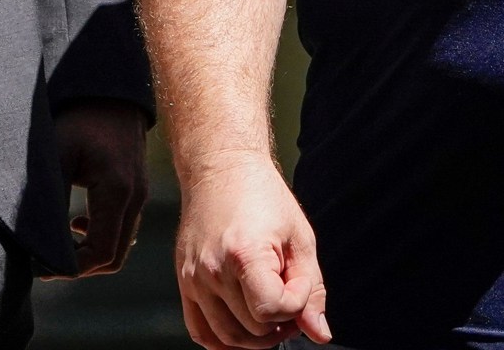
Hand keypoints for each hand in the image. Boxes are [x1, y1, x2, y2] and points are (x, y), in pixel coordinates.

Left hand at [55, 99, 149, 277]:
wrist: (109, 91)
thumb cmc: (79, 118)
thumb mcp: (56, 156)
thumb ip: (49, 200)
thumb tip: (36, 242)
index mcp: (117, 190)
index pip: (101, 252)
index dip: (71, 268)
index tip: (40, 266)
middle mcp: (135, 197)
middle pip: (113, 258)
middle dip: (79, 267)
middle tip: (45, 262)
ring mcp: (139, 195)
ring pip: (119, 246)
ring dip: (89, 253)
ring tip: (58, 245)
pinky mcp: (136, 191)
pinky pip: (122, 230)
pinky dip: (100, 238)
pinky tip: (76, 224)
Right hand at [173, 158, 327, 349]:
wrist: (221, 170)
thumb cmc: (262, 196)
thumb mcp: (299, 237)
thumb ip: (312, 287)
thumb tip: (319, 333)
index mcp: (244, 253)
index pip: (273, 309)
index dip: (296, 302)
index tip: (299, 281)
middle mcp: (213, 270)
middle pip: (253, 328)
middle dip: (281, 321)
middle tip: (291, 300)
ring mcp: (194, 280)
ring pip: (228, 338)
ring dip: (257, 337)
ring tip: (271, 313)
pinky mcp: (184, 283)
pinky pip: (201, 332)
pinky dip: (224, 341)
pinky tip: (244, 326)